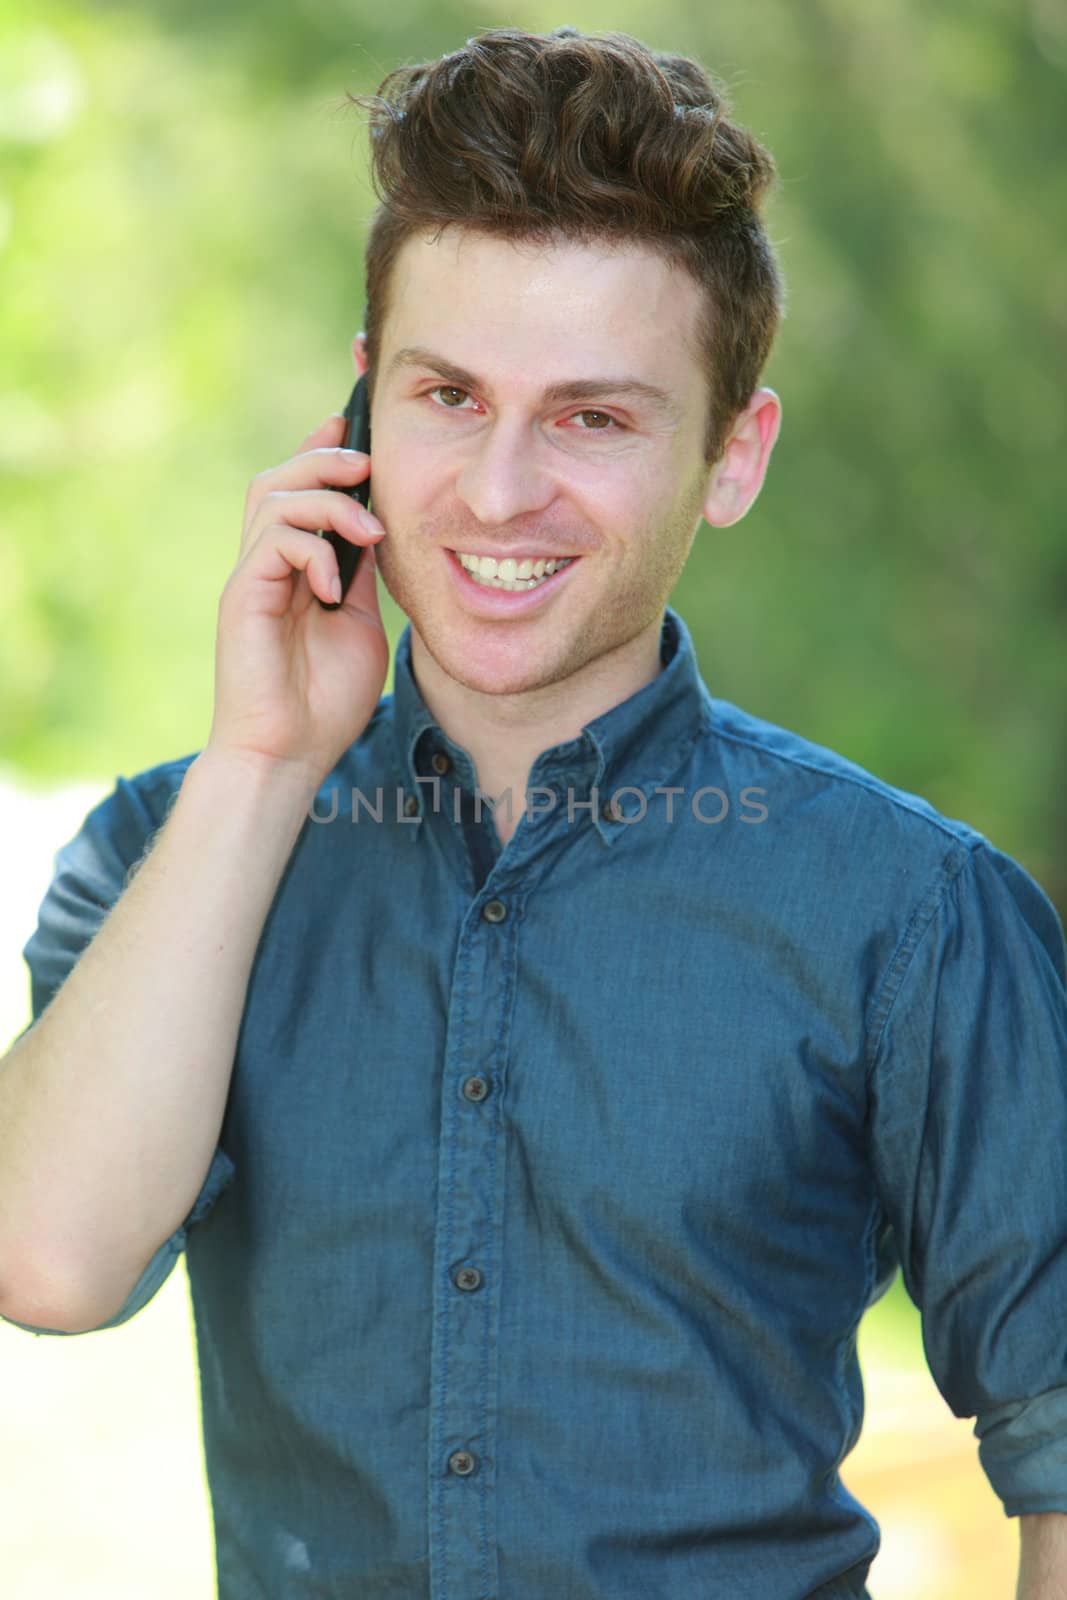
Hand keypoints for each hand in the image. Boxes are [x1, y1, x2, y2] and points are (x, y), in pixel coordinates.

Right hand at [204, 412, 389, 784]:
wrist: (288, 754)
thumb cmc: (324, 701)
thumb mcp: (360, 625)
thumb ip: (362, 577)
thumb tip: (381, 531)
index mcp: (295, 568)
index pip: (299, 491)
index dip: (322, 450)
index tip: (354, 426)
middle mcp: (267, 565)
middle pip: (279, 479)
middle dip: (325, 459)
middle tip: (368, 466)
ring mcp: (252, 580)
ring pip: (273, 498)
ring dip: (328, 502)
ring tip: (369, 532)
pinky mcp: (244, 598)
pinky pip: (273, 543)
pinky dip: (311, 551)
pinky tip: (333, 586)